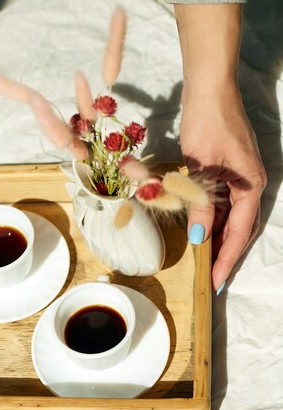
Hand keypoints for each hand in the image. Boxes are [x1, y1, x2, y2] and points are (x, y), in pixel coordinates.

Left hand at [180, 82, 266, 292]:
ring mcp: (240, 177)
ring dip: (219, 239)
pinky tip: (200, 231)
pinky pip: (224, 204)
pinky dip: (213, 220)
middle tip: (210, 278)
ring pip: (232, 218)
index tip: (216, 281)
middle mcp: (250, 184)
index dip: (227, 258)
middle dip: (226, 254)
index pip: (240, 232)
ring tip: (204, 261)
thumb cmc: (207, 122)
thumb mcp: (201, 168)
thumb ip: (201, 204)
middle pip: (241, 229)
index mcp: (251, 185)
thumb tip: (200, 237)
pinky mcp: (228, 172)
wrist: (208, 87)